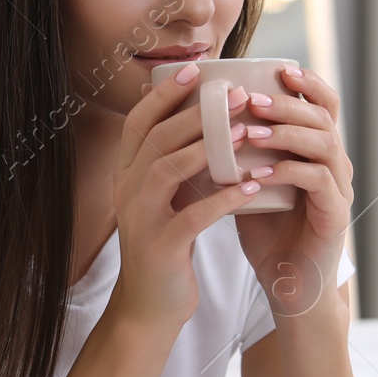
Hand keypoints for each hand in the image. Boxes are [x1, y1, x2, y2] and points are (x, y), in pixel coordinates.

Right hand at [109, 62, 262, 331]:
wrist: (150, 306)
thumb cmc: (167, 244)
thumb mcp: (163, 198)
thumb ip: (175, 162)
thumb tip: (205, 122)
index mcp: (126, 174)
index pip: (138, 122)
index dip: (164, 94)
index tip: (196, 70)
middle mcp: (126, 190)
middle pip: (155, 138)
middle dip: (196, 112)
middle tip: (236, 95)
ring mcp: (140, 218)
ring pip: (167, 170)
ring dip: (208, 146)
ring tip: (246, 131)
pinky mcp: (161, 246)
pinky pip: (193, 215)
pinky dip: (222, 199)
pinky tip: (251, 188)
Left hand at [232, 66, 353, 317]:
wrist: (288, 284)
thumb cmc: (267, 231)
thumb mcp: (250, 181)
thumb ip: (239, 150)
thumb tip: (198, 115)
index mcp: (318, 150)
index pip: (323, 102)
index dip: (307, 82)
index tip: (278, 69)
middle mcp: (335, 163)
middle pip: (323, 115)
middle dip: (287, 103)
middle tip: (252, 100)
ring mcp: (339, 188)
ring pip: (324, 143)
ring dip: (286, 133)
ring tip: (251, 133)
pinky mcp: (335, 214)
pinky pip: (318, 181)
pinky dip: (288, 172)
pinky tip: (261, 174)